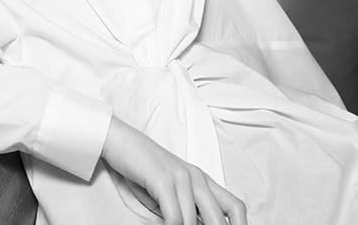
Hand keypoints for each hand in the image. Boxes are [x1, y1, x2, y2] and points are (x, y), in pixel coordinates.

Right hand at [102, 116, 246, 224]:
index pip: (236, 208)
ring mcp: (181, 177)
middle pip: (220, 220)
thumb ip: (190, 210)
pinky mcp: (163, 179)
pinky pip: (174, 217)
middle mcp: (197, 178)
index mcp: (204, 181)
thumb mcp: (173, 192)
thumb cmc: (145, 171)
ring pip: (193, 223)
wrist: (122, 142)